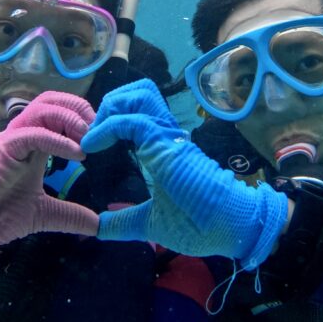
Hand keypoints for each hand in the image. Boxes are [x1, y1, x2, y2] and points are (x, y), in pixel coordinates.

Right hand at [0, 92, 98, 261]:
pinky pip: (32, 133)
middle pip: (53, 101)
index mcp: (35, 145)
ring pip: (43, 108)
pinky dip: (57, 139)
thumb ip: (70, 216)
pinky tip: (77, 153)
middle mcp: (24, 136)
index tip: (103, 136)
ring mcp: (13, 139)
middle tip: (101, 130)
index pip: (59, 113)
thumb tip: (97, 225)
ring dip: (71, 118)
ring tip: (89, 138)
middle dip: (79, 109)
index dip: (82, 117)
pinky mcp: (3, 149)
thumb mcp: (44, 215)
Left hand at [80, 80, 288, 267]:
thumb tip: (99, 226)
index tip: (91, 144)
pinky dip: (106, 128)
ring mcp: (168, 138)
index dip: (112, 118)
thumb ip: (124, 221)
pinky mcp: (166, 145)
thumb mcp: (150, 223)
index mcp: (165, 148)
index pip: (139, 112)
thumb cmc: (199, 225)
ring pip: (139, 95)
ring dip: (111, 108)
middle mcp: (167, 136)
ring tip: (94, 135)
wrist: (231, 229)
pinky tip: (91, 145)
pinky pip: (132, 121)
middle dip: (110, 104)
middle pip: (140, 92)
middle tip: (92, 134)